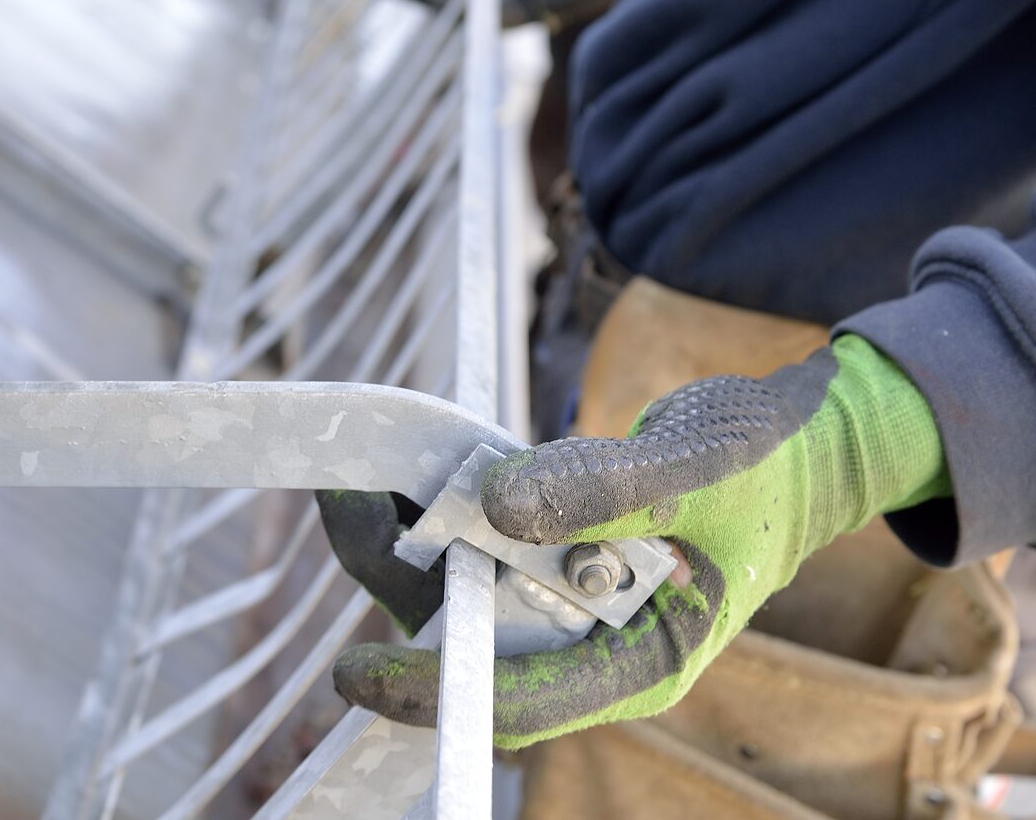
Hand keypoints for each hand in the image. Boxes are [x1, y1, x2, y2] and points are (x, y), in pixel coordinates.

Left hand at [324, 335, 948, 747]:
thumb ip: (607, 488)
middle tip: (345, 504)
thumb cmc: (772, 467)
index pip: (526, 700)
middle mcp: (589, 642)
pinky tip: (396, 465)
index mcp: (639, 660)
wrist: (797, 442)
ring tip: (353, 474)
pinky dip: (435, 508)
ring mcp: (564, 597)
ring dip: (405, 539)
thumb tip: (495, 503)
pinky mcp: (547, 551)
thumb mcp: (699, 469)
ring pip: (461, 587)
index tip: (359, 670)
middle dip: (401, 588)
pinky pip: (475, 540)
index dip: (439, 690)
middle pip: (473, 640)